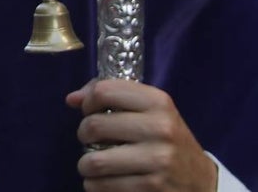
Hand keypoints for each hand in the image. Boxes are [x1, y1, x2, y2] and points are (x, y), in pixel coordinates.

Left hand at [67, 78, 217, 190]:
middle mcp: (160, 128)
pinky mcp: (152, 187)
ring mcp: (158, 160)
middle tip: (91, 140)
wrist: (201, 180)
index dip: (88, 101)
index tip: (91, 111)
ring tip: (95, 164)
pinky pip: (102, 186)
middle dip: (83, 134)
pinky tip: (105, 181)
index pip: (104, 91)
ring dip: (86, 165)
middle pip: (94, 126)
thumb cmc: (165, 140)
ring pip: (94, 161)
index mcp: (158, 102)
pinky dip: (95, 185)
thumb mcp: (150, 111)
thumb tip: (72, 99)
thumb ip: (112, 97)